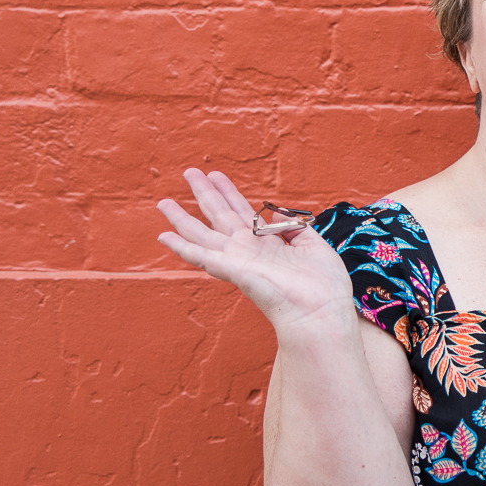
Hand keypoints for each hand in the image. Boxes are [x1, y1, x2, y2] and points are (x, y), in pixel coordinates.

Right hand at [156, 169, 355, 336]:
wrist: (322, 313)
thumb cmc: (323, 288)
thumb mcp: (313, 246)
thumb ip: (295, 227)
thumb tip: (278, 214)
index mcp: (266, 245)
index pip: (242, 212)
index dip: (228, 192)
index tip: (215, 175)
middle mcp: (248, 251)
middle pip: (219, 216)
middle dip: (204, 193)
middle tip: (188, 172)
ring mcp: (238, 261)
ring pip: (202, 235)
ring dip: (181, 218)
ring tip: (162, 202)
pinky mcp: (234, 271)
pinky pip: (202, 257)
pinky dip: (182, 247)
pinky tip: (164, 237)